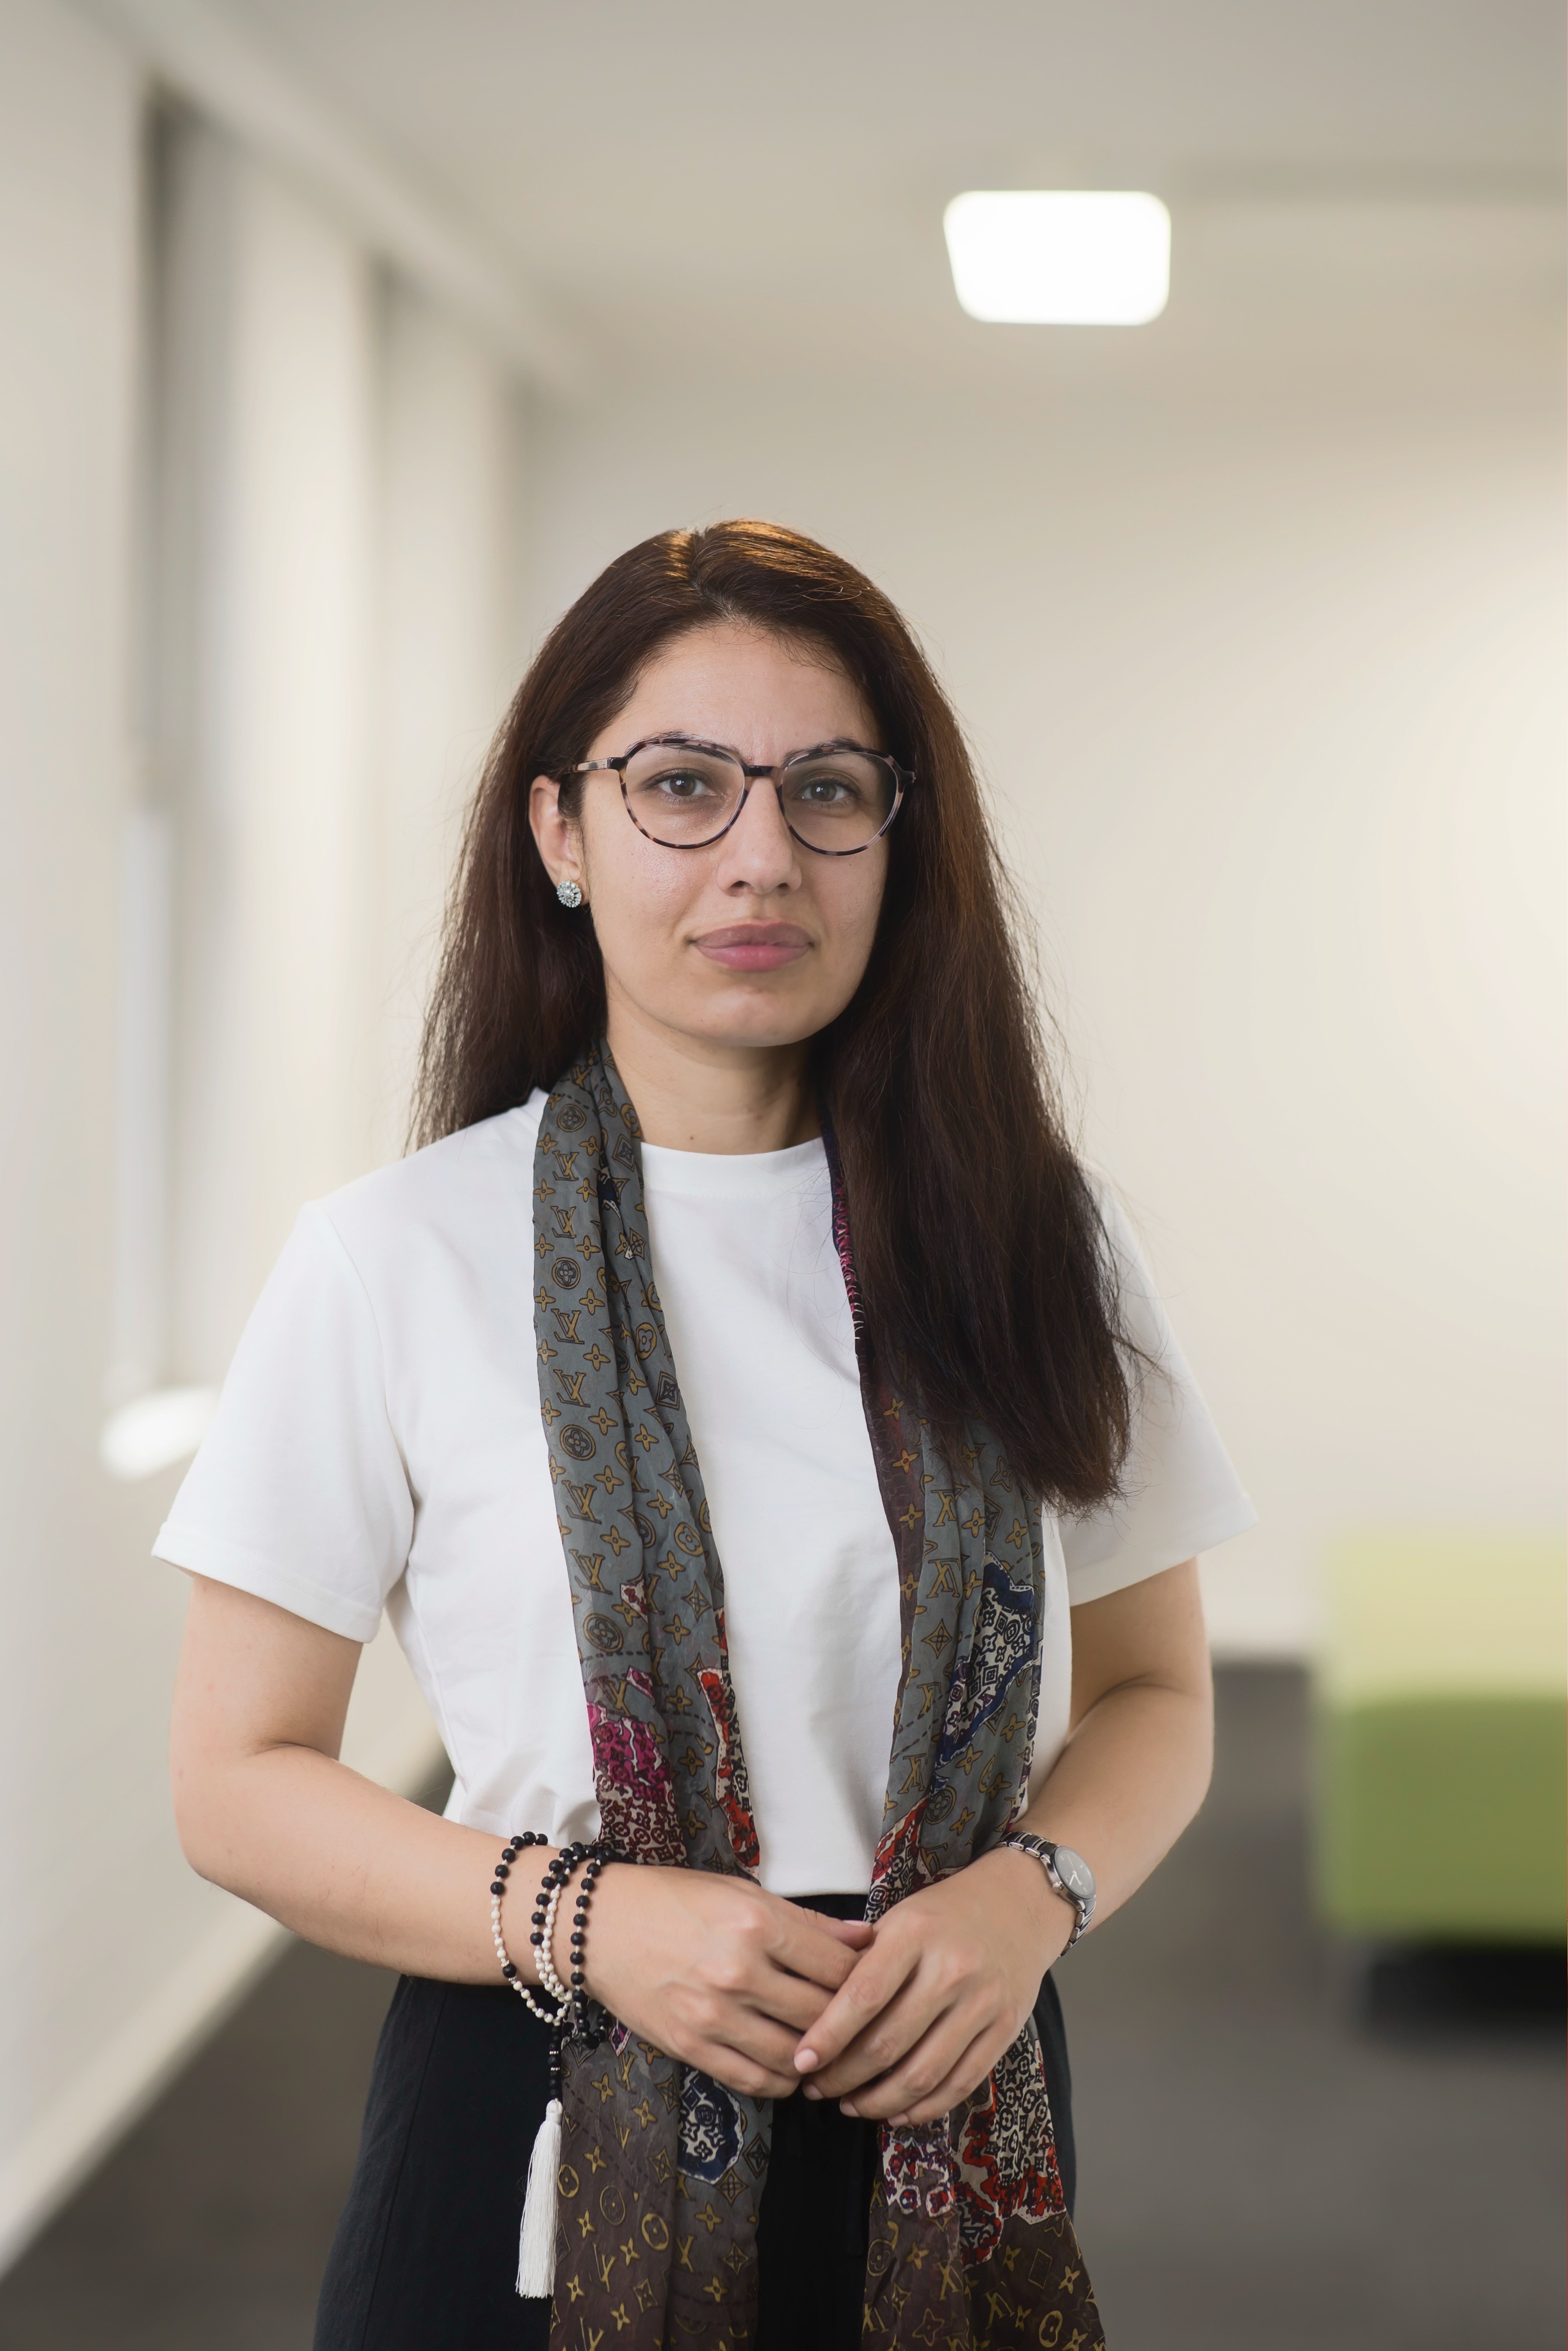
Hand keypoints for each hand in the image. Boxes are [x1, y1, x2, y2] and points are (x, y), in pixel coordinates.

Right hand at [582, 1866, 873, 2099]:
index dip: (866, 1978)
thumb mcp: (741, 1893)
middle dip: (851, 2022)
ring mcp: (713, 2015)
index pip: (837, 1965)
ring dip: (820, 2058)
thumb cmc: (673, 1899)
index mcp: (755, 1923)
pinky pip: (755, 2080)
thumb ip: (805, 1921)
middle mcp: (737, 1971)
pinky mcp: (691, 2046)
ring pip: (795, 2055)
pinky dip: (784, 2080)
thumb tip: (864, 1939)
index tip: (875, 1982)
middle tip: (864, 2024)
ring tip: (831, 2049)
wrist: (600, 1926)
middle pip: (822, 2013)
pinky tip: (793, 2068)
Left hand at [791, 1849, 1072, 2126]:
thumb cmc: (944, 1915)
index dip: (829, 2036)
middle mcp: (952, 1968)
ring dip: (878, 2101)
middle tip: (817, 2087)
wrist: (1019, 1906)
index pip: (864, 1996)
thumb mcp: (899, 1919)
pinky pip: (960, 2083)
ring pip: (922, 2073)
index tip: (801, 2061)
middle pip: (889, 2043)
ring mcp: (982, 2002)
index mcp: (915, 1934)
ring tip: (850, 2105)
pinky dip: (924, 2108)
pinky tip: (896, 2112)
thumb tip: (811, 2014)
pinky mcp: (1005, 2029)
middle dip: (844, 2076)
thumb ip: (860, 1961)